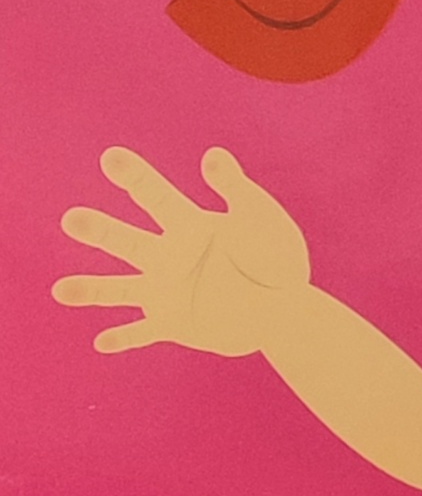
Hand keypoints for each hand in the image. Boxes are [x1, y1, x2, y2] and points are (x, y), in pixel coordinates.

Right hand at [53, 147, 310, 354]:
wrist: (286, 305)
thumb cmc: (274, 255)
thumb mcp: (258, 216)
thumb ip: (234, 187)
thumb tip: (213, 154)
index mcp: (190, 225)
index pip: (155, 196)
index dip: (135, 176)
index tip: (111, 156)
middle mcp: (170, 256)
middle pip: (128, 240)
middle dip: (101, 231)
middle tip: (71, 218)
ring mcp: (168, 291)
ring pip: (122, 288)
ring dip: (93, 290)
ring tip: (60, 290)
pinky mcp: (175, 323)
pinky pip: (144, 332)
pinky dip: (125, 338)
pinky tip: (102, 342)